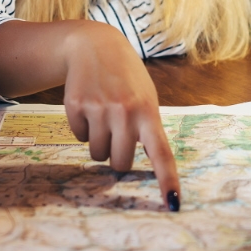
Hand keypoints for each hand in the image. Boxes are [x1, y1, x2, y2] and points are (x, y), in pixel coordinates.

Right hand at [62, 22, 180, 210]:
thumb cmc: (126, 78)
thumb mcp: (145, 96)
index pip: (161, 153)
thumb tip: (137, 164)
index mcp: (148, 112)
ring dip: (98, 141)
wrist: (94, 45)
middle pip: (119, 163)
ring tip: (102, 114)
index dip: (167, 180)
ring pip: (97, 153)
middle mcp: (125, 112)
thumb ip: (146, 128)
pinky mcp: (76, 106)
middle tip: (116, 135)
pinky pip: (78, 137)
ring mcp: (99, 109)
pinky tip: (88, 104)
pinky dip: (82, 127)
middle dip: (116, 157)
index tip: (174, 204)